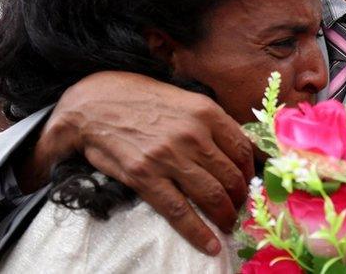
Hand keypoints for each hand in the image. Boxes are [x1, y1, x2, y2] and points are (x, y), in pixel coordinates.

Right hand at [23, 71, 254, 255]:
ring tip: (229, 224)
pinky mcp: (146, 177)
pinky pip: (180, 212)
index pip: (242, 148)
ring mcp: (169, 157)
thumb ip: (212, 123)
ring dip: (226, 215)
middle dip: (240, 197)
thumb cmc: (142, 100)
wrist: (95, 103)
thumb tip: (243, 149)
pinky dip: (199, 233)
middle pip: (231, 176)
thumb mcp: (185, 100)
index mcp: (206, 112)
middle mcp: (192, 135)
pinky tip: (210, 245)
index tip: (250, 183)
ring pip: (211, 195)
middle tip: (240, 207)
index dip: (250, 172)